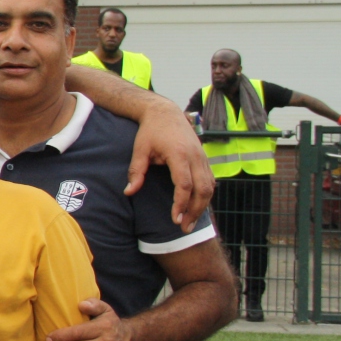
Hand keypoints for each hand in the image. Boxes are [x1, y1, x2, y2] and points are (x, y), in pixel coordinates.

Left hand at [127, 103, 213, 230]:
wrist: (165, 112)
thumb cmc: (151, 131)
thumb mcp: (139, 149)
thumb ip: (136, 171)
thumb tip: (129, 192)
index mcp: (179, 154)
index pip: (184, 184)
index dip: (181, 203)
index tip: (174, 219)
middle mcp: (195, 156)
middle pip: (202, 189)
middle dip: (195, 211)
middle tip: (184, 228)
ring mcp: (203, 157)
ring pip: (210, 187)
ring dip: (202, 206)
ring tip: (191, 222)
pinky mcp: (205, 158)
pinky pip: (211, 181)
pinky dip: (206, 196)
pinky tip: (197, 208)